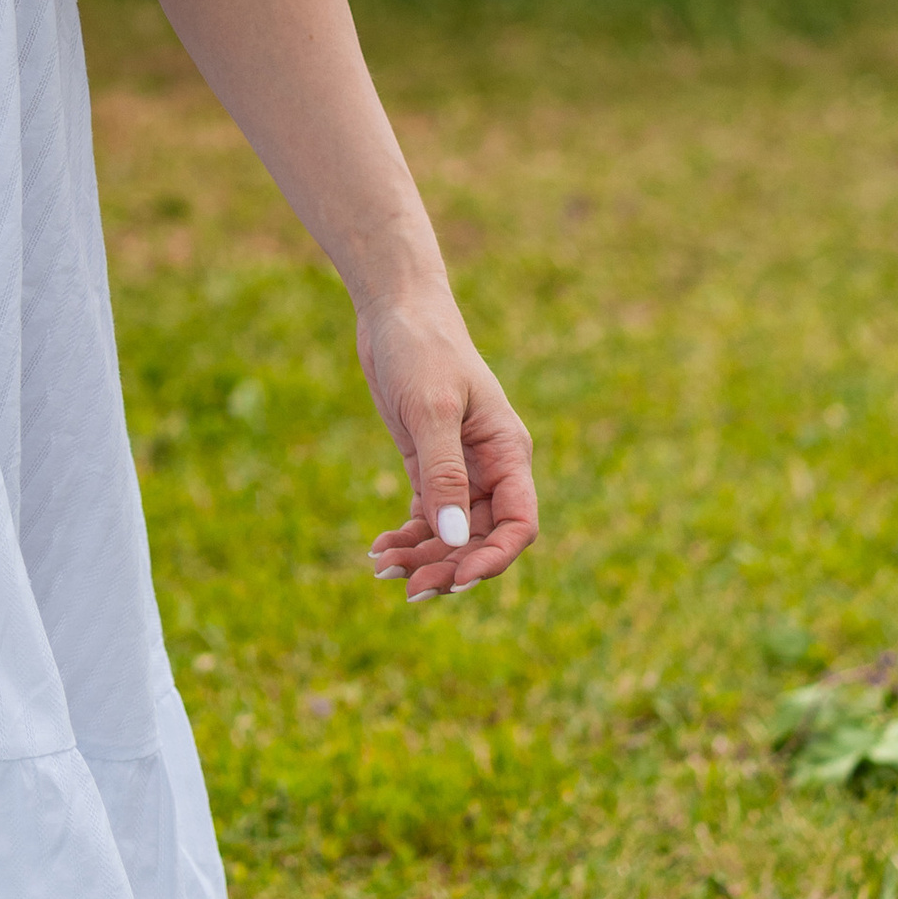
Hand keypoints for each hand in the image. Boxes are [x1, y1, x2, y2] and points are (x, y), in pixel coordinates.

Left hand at [358, 294, 538, 600]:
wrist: (395, 310)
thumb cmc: (423, 349)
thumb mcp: (431, 410)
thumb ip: (444, 474)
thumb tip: (455, 538)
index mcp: (507, 453)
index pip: (517, 524)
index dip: (493, 559)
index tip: (457, 579)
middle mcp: (489, 467)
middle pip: (481, 537)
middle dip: (450, 566)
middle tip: (410, 588)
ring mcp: (459, 467)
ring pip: (451, 532)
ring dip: (424, 557)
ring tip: (384, 570)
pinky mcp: (427, 463)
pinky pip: (426, 514)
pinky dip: (407, 536)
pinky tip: (380, 550)